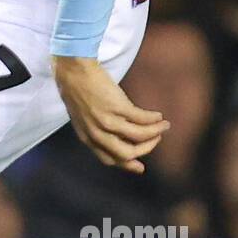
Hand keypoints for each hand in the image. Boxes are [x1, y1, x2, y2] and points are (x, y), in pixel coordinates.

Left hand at [53, 56, 169, 173]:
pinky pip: (141, 118)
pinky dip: (153, 119)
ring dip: (155, 132)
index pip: (110, 160)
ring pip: (138, 136)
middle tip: (157, 139)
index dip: (127, 165)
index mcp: (87, 138)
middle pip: (127, 153)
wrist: (73, 69)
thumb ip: (96, 130)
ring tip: (164, 126)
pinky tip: (158, 116)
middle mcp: (96, 133)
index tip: (141, 167)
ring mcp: (107, 120)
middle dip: (146, 149)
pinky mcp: (117, 106)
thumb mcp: (82, 117)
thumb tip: (118, 138)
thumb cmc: (77, 90)